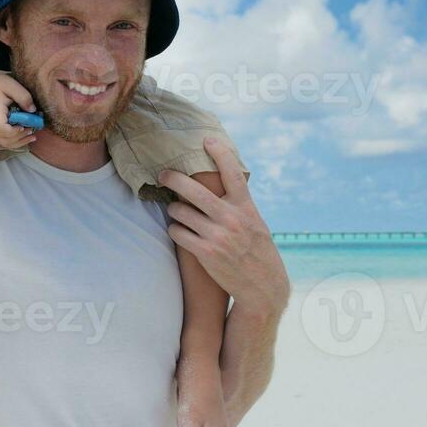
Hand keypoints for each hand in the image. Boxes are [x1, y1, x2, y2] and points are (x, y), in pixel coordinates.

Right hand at [0, 72, 37, 149]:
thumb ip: (24, 98)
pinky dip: (15, 140)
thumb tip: (33, 111)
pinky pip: (4, 139)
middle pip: (5, 142)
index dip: (17, 132)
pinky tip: (24, 135)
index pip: (4, 132)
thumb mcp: (12, 86)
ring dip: (19, 142)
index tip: (27, 126)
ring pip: (4, 143)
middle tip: (33, 132)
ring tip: (31, 136)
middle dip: (21, 140)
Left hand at [158, 138, 289, 318]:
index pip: (233, 173)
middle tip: (163, 173)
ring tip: (178, 213)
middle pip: (193, 189)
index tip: (207, 139)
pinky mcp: (205, 252)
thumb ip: (238, 204)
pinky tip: (180, 232)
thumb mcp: (255, 223)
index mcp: (246, 207)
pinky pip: (177, 232)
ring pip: (180, 211)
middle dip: (173, 178)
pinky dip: (175, 230)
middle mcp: (231, 218)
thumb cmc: (256, 250)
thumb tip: (219, 183)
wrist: (263, 287)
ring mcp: (218, 235)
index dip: (220, 153)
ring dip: (175, 210)